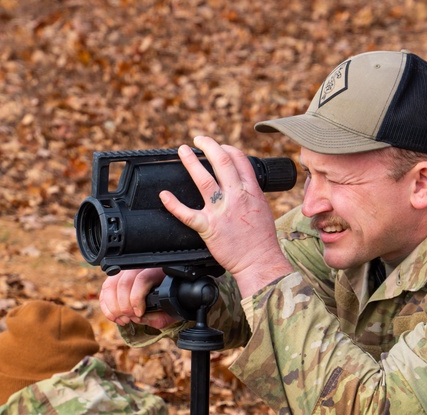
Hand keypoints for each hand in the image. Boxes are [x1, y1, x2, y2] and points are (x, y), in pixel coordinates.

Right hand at [99, 267, 177, 328]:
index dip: (136, 298)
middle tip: (129, 318)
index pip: (141, 279)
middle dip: (124, 306)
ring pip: (111, 285)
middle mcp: (139, 267)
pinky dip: (106, 306)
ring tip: (123, 319)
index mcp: (157, 271)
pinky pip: (105, 290)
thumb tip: (138, 318)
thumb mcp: (169, 312)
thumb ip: (157, 317)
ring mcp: (125, 271)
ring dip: (113, 307)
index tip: (139, 314)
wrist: (168, 298)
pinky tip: (115, 316)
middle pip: (123, 282)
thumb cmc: (169, 304)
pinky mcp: (115, 278)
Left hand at [160, 137, 293, 297]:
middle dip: (208, 145)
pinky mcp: (209, 228)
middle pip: (222, 162)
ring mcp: (221, 212)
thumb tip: (240, 181)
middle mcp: (236, 197)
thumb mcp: (262, 207)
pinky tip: (164, 195)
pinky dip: (173, 204)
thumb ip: (250, 192)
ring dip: (191, 163)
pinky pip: (188, 214)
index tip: (218, 147)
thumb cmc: (262, 239)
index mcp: (251, 191)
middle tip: (198, 139)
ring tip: (182, 151)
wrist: (259, 262)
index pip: (239, 160)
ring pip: (204, 181)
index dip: (227, 148)